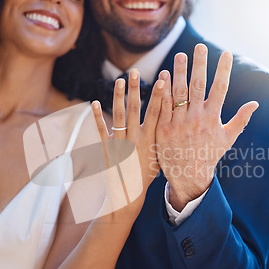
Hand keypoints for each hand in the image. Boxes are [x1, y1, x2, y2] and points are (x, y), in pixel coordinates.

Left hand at [92, 69, 164, 212]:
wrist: (128, 196)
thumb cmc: (146, 177)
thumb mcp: (159, 157)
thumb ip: (163, 139)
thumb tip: (173, 124)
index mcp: (151, 140)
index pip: (157, 113)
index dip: (160, 95)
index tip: (163, 79)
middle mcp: (136, 139)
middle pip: (136, 109)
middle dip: (136, 89)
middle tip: (135, 71)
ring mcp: (121, 143)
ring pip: (120, 115)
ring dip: (118, 97)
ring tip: (119, 81)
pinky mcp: (107, 149)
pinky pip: (101, 130)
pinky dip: (97, 117)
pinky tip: (94, 103)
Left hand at [156, 44, 258, 210]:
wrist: (188, 177)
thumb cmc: (209, 155)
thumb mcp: (227, 139)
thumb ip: (240, 120)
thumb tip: (255, 104)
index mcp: (213, 119)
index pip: (220, 89)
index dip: (223, 70)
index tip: (226, 53)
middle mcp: (196, 119)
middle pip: (198, 86)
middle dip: (200, 65)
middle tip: (200, 46)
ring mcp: (179, 124)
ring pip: (179, 93)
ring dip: (179, 72)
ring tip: (180, 55)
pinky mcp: (163, 129)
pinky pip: (163, 106)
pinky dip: (163, 91)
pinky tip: (163, 75)